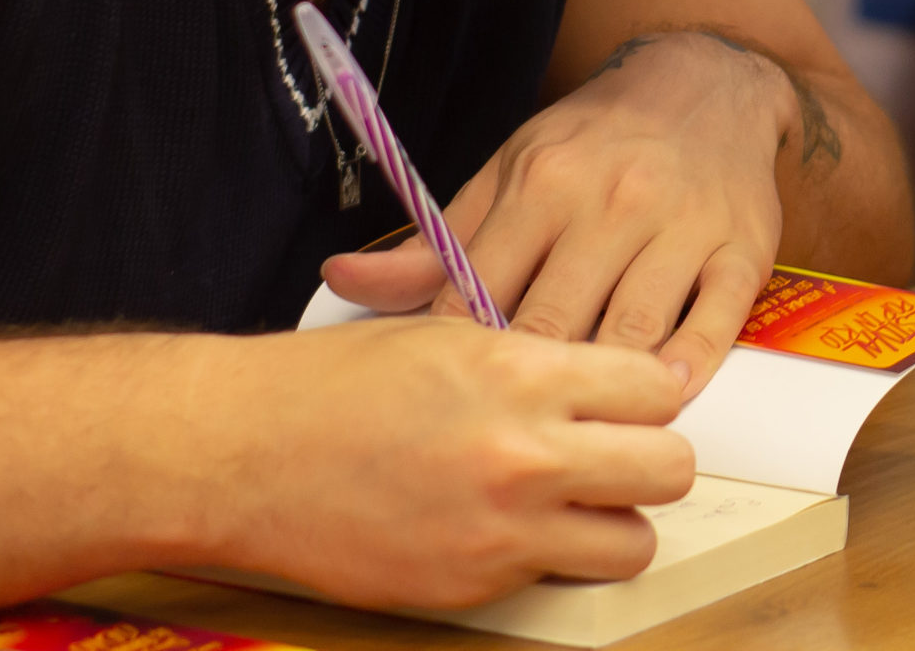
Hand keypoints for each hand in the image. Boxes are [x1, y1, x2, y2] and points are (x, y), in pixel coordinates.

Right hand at [197, 315, 694, 607]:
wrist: (245, 454)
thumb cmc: (337, 383)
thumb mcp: (450, 330)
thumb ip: (538, 357)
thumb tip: (610, 375)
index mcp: (523, 372)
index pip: (657, 385)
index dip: (649, 391)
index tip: (632, 395)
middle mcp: (525, 453)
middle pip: (670, 466)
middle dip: (654, 456)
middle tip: (621, 450)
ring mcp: (503, 529)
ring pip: (635, 541)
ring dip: (617, 519)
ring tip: (578, 498)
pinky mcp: (474, 584)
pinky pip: (557, 575)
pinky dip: (549, 554)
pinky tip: (507, 522)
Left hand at [322, 32, 794, 396]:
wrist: (710, 84)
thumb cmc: (597, 140)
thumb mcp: (512, 168)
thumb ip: (439, 240)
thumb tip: (342, 281)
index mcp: (544, 182)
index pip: (482, 292)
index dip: (457, 354)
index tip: (445, 395)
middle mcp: (614, 202)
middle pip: (554, 322)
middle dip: (523, 382)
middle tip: (502, 431)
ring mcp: (683, 227)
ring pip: (632, 333)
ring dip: (600, 389)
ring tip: (574, 430)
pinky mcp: (743, 251)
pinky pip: (713, 327)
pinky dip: (682, 372)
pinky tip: (657, 398)